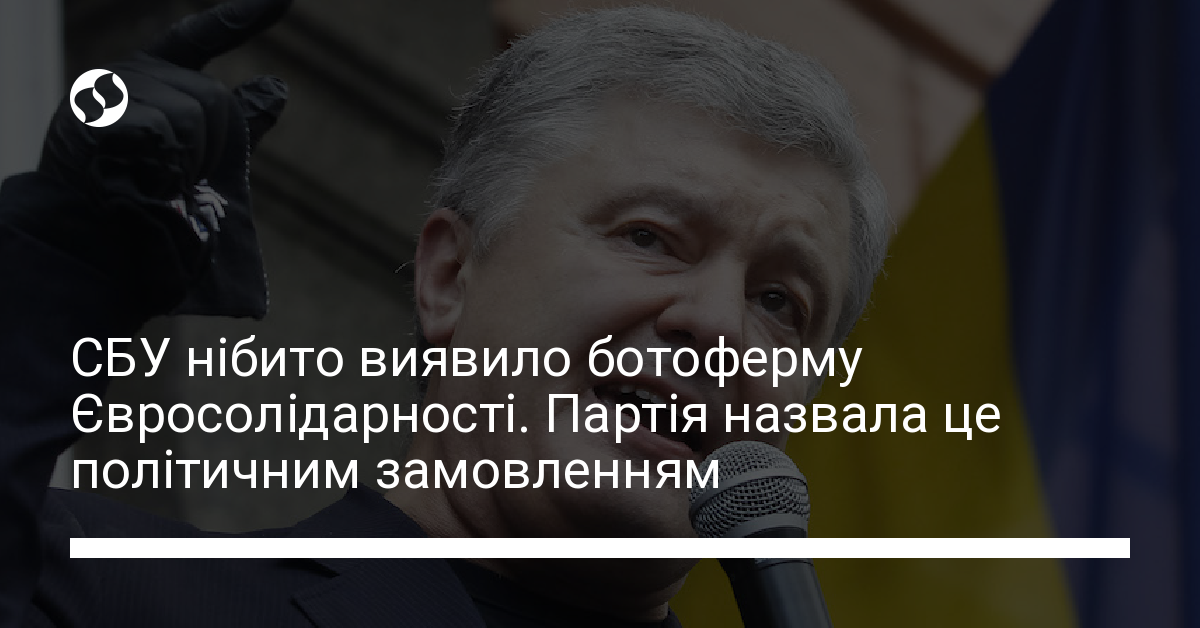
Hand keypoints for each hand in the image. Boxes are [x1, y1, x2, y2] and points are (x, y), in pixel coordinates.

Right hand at [37, 0, 291, 318]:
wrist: (90, 237)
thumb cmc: (146, 197)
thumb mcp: (203, 155)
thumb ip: (238, 122)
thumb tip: (279, 87)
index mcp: (157, 77)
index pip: (203, 36)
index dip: (244, 16)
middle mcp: (132, 73)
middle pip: (212, 100)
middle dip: (210, 150)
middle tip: (177, 177)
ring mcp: (109, 90)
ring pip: (191, 117)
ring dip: (186, 163)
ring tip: (155, 179)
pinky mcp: (93, 114)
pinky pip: (161, 130)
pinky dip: (161, 163)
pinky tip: (138, 174)